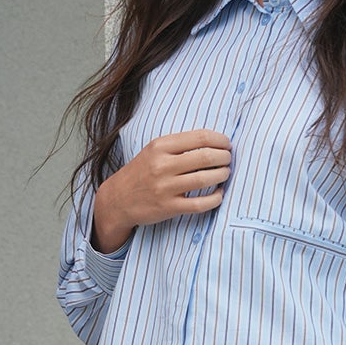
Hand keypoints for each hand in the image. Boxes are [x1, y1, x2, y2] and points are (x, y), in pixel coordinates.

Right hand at [90, 130, 231, 252]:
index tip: (227, 144)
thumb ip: (179, 145)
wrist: (118, 199)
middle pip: (206, 156)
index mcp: (160, 146)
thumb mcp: (154, 150)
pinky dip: (215, 198)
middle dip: (224, 157)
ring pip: (205, 179)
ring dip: (222, 175)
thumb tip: (214, 142)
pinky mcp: (168, 207)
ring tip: (225, 173)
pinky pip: (200, 203)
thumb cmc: (141, 172)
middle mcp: (162, 165)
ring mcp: (165, 187)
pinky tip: (219, 194)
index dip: (220, 140)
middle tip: (228, 160)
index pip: (200, 137)